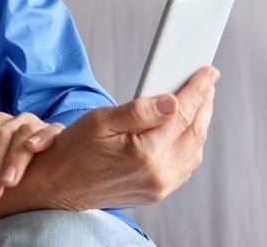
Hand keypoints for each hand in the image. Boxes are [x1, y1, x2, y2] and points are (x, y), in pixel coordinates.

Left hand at [0, 112, 65, 198]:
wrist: (50, 164)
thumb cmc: (12, 167)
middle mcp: (14, 121)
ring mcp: (36, 124)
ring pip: (22, 134)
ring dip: (14, 158)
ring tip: (8, 182)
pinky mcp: (58, 131)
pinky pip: (52, 130)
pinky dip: (42, 137)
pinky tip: (34, 148)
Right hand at [26, 65, 218, 210]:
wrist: (58, 186)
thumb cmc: (74, 150)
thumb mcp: (100, 120)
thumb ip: (139, 111)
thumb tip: (172, 101)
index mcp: (145, 153)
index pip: (182, 115)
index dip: (198, 90)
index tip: (208, 73)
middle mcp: (157, 174)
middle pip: (195, 133)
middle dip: (204, 104)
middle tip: (206, 83)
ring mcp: (159, 187)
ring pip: (194, 151)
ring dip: (199, 125)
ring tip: (196, 103)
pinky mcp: (156, 193)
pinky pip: (185, 167)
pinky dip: (189, 145)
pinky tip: (183, 130)